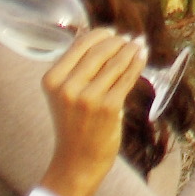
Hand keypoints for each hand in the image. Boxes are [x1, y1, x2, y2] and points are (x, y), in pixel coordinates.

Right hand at [34, 32, 135, 195]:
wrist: (76, 162)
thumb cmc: (74, 125)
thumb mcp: (66, 95)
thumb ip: (78, 70)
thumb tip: (106, 41)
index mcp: (52, 80)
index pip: (79, 45)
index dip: (100, 35)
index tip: (113, 33)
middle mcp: (67, 87)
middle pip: (99, 51)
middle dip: (118, 42)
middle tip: (129, 39)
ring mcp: (88, 98)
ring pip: (115, 63)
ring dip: (130, 50)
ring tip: (138, 45)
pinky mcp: (108, 108)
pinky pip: (126, 78)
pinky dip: (137, 64)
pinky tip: (142, 58)